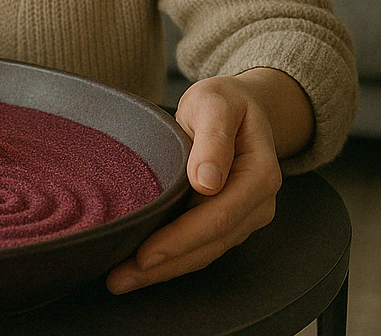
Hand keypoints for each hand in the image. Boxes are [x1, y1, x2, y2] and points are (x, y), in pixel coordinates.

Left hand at [106, 70, 309, 293]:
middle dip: (165, 265)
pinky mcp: (228, 219)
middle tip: (120, 278)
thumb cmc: (225, 101)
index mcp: (260, 173)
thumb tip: (207, 182)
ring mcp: (245, 215)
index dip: (182, 238)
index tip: (146, 253)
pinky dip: (173, 258)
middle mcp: (258, 202)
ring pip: (205, 251)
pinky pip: (201, 244)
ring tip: (121, 279)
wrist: (241, 105)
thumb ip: (213, 138)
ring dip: (165, 269)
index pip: (219, 216)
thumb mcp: (215, 103)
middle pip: (211, 243)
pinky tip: (143, 266)